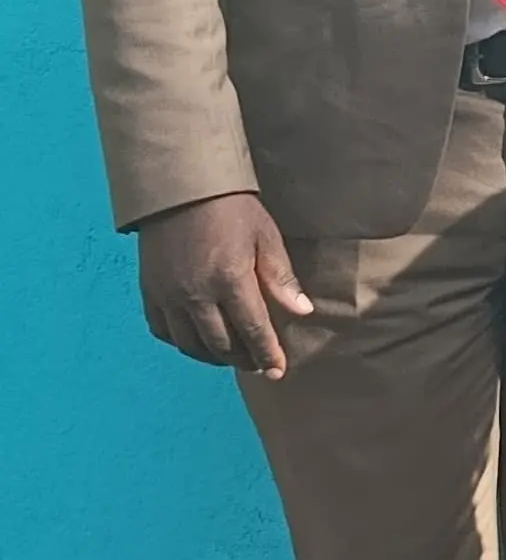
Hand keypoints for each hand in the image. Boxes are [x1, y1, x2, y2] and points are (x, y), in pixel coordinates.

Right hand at [136, 191, 311, 377]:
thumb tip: (302, 311)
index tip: (278, 371)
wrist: (181, 189)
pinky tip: (197, 342)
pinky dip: (181, 343)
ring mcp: (168, 296)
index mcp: (229, 280)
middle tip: (258, 365)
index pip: (253, 330)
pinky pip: (162, 330)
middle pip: (220, 343)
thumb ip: (281, 278)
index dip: (267, 353)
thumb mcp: (266, 237)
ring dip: (213, 356)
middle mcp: (195, 295)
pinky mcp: (149, 292)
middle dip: (243, 359)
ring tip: (232, 357)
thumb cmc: (232, 209)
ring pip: (190, 343)